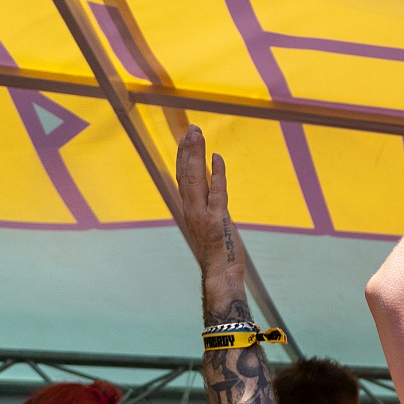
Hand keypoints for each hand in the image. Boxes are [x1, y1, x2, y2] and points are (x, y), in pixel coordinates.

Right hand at [171, 125, 246, 287]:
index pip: (183, 177)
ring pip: (196, 179)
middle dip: (188, 149)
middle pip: (186, 173)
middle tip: (191, 128)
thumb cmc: (218, 253)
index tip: (186, 138)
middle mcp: (191, 210)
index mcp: (189, 209)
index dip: (183, 157)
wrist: (220, 275)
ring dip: (196, 155)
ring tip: (197, 134)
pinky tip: (217, 157)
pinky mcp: (217, 220)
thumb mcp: (209, 226)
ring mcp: (202, 214)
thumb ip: (207, 207)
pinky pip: (217, 192)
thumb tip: (212, 191)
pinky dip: (218, 173)